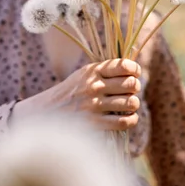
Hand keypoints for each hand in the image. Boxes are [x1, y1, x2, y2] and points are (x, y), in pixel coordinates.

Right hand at [14, 59, 140, 130]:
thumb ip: (106, 68)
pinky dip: (131, 120)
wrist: (49, 112)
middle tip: (131, 90)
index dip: (135, 69)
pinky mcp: (95, 123)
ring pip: (131, 103)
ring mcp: (94, 105)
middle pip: (131, 84)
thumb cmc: (73, 91)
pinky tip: (128, 117)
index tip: (135, 73)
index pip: (123, 65)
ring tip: (129, 104)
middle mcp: (94, 86)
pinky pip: (124, 122)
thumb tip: (134, 62)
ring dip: (134, 104)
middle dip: (135, 87)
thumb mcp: (84, 74)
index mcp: (92, 71)